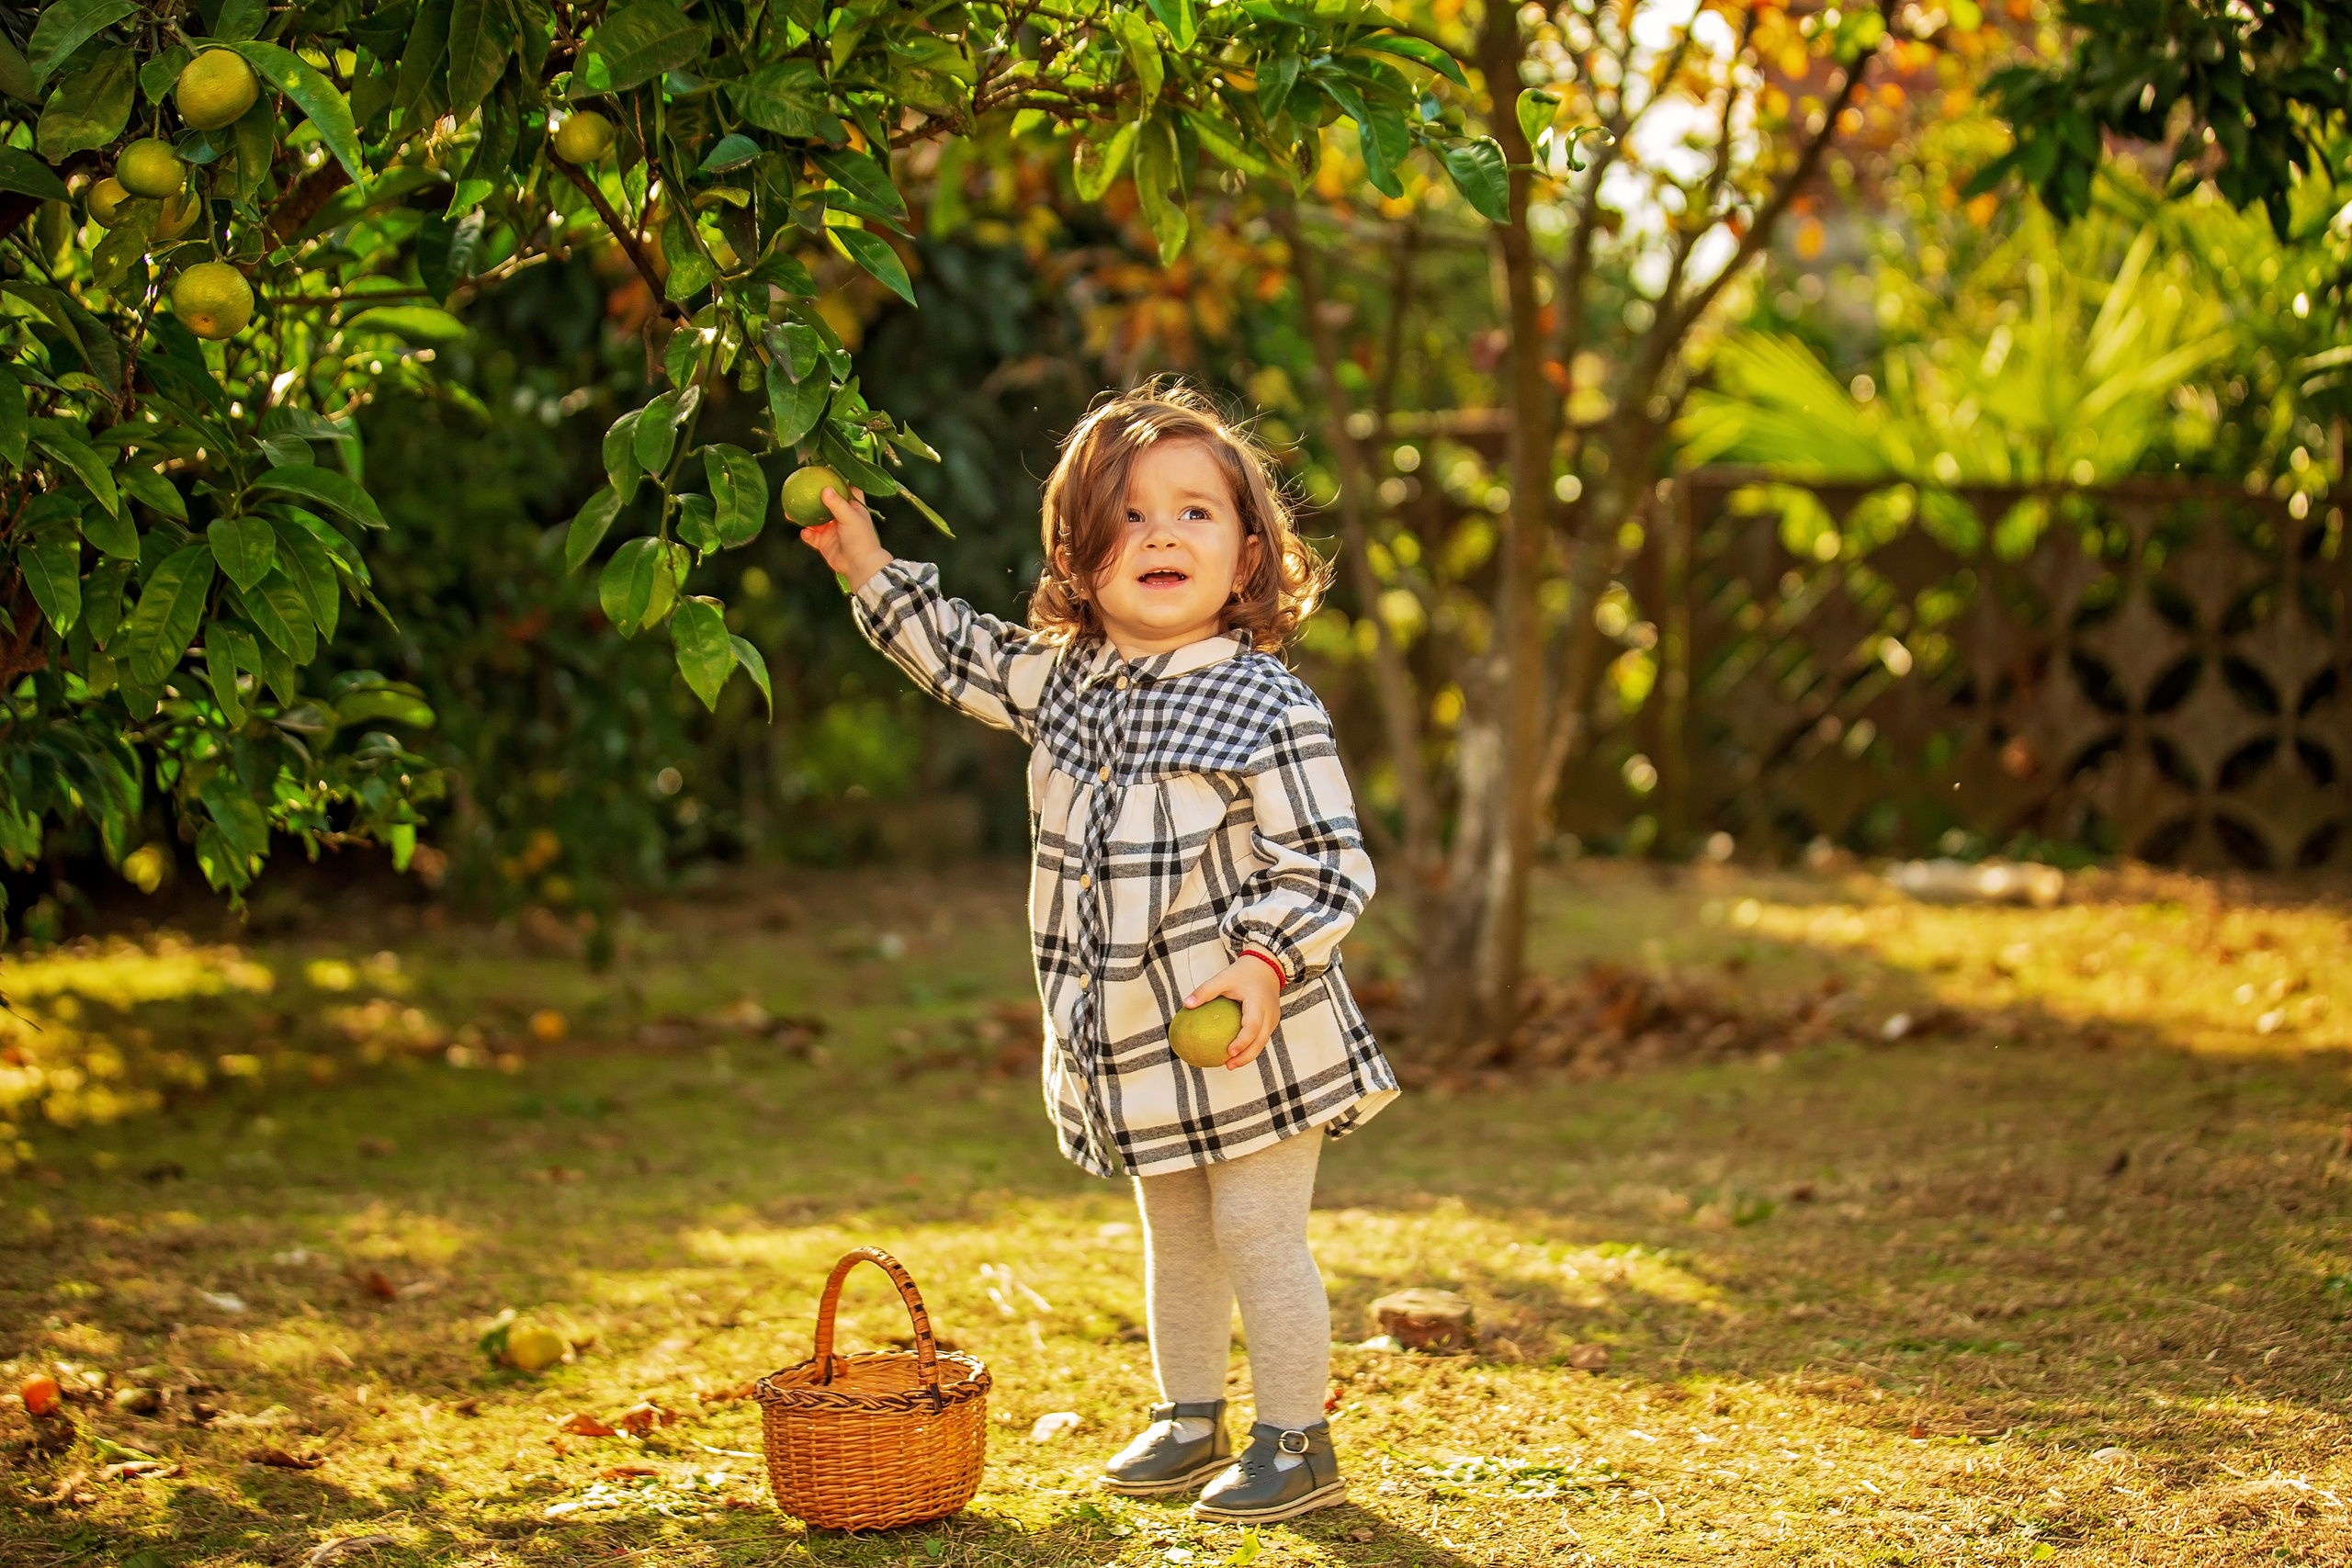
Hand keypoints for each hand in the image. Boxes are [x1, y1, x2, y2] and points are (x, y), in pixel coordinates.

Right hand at [797, 485, 893, 590]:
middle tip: (797, 488)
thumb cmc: (860, 539)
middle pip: (823, 503)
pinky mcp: (824, 543)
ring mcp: (831, 530)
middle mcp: (841, 516)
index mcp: (852, 507)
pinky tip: (804, 532)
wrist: (859, 566)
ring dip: (802, 516)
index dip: (838, 479)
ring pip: (813, 520)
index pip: (846, 489)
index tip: (826, 468)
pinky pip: (811, 536)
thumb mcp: (850, 517)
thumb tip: (825, 489)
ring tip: (789, 512)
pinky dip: (807, 534)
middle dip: (811, 497)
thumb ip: (837, 504)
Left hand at [1184, 953, 1282, 1070]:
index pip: (1252, 1026)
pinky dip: (1251, 1047)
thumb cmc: (1242, 973)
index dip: (1243, 1041)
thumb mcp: (1223, 978)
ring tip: (1230, 1064)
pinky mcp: (1272, 1021)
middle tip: (1228, 1066)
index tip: (1229, 1051)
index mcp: (1258, 1003)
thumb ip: (1205, 991)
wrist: (1266, 966)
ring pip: (1262, 1042)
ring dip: (1248, 1055)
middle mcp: (1269, 1013)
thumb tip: (1186, 1004)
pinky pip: (1261, 1038)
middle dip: (1246, 1057)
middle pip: (1260, 1041)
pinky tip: (1236, 1053)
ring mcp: (1273, 1019)